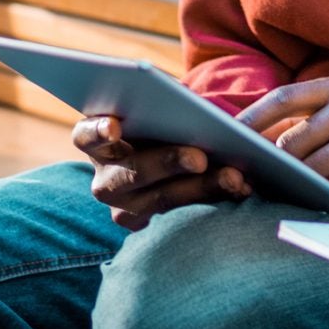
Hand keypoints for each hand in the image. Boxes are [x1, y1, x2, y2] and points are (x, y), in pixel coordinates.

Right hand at [73, 115, 249, 230]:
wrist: (175, 155)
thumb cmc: (165, 121)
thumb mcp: (162, 109)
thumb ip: (163, 106)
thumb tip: (184, 99)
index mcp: (95, 140)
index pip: (85, 135)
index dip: (97, 130)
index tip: (115, 126)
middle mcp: (104, 179)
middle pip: (130, 173)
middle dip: (167, 163)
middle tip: (200, 157)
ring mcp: (125, 209)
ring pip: (161, 201)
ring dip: (202, 188)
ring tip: (235, 178)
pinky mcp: (153, 229)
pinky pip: (183, 219)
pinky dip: (215, 202)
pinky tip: (243, 190)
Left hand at [236, 76, 328, 201]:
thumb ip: (307, 120)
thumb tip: (252, 141)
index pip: (284, 98)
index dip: (252, 117)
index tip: (227, 134)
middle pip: (291, 141)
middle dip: (271, 164)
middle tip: (251, 178)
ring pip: (310, 169)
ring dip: (292, 186)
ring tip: (277, 193)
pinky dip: (319, 199)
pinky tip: (312, 203)